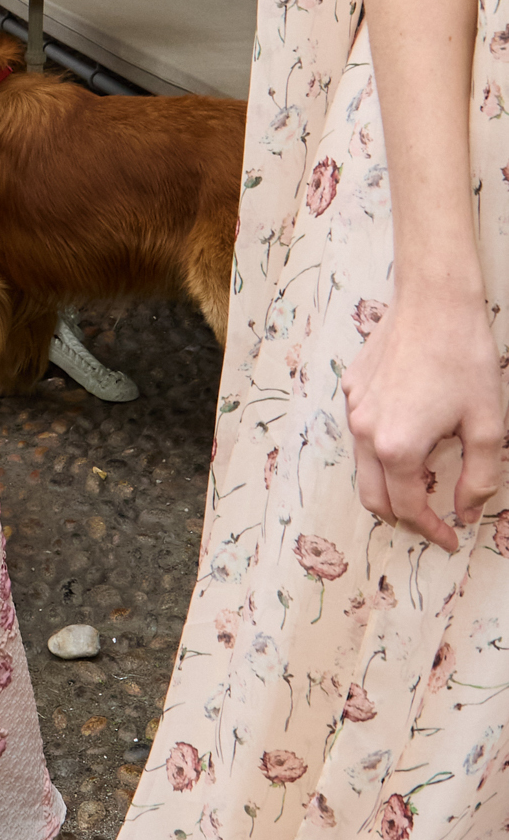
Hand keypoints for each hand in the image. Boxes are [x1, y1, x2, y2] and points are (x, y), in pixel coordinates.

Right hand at [343, 288, 504, 549]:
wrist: (434, 300)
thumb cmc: (465, 358)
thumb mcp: (488, 426)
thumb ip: (478, 479)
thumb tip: (465, 511)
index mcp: (398, 448)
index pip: (408, 508)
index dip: (432, 530)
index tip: (451, 538)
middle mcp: (366, 432)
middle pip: (373, 497)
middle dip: (401, 516)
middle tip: (431, 519)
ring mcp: (354, 408)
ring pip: (363, 465)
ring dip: (389, 482)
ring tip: (422, 478)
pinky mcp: (352, 387)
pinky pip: (361, 430)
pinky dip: (380, 446)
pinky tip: (409, 429)